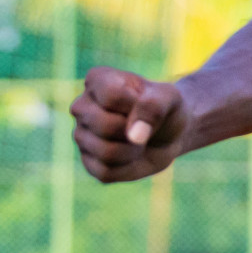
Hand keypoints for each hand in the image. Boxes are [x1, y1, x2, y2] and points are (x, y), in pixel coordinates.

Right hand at [70, 66, 188, 182]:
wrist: (170, 133)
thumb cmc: (166, 108)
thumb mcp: (169, 98)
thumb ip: (153, 107)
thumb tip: (133, 135)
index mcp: (97, 80)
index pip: (112, 96)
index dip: (138, 104)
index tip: (145, 100)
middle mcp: (82, 106)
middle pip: (104, 126)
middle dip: (135, 130)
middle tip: (143, 124)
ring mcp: (81, 135)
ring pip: (105, 152)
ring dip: (134, 150)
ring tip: (139, 139)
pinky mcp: (88, 162)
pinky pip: (106, 172)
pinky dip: (128, 167)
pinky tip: (131, 155)